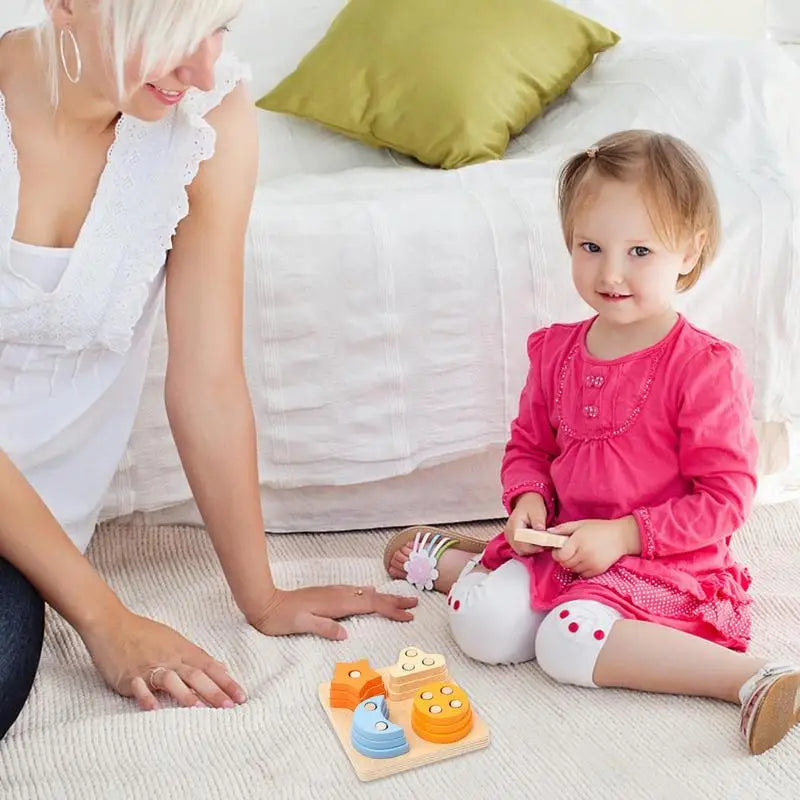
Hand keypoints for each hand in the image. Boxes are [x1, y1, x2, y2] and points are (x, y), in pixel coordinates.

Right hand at [80, 609, 245, 711]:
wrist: (111, 623)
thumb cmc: (144, 633)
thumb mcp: (174, 641)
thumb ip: (197, 657)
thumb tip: (222, 668)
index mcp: (182, 650)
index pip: (210, 666)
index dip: (226, 681)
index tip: (241, 696)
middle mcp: (170, 658)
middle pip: (196, 675)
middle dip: (214, 691)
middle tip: (230, 707)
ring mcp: (149, 667)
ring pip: (171, 680)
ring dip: (185, 695)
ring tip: (198, 709)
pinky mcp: (129, 676)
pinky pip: (139, 687)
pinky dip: (146, 697)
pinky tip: (154, 710)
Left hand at [248, 585, 418, 640]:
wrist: (265, 603)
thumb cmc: (281, 618)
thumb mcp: (301, 625)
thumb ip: (324, 627)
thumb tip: (345, 633)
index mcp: (336, 603)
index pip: (371, 605)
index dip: (391, 610)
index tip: (409, 615)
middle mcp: (338, 594)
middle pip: (373, 596)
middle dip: (394, 600)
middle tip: (414, 603)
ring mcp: (334, 593)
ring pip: (366, 593)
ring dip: (384, 597)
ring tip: (400, 600)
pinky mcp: (329, 595)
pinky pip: (357, 593)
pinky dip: (370, 595)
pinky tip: (371, 595)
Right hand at [504, 492, 548, 555]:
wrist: (526, 503)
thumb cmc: (532, 506)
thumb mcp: (538, 510)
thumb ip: (538, 521)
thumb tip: (540, 530)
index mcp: (514, 524)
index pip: (522, 542)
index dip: (534, 546)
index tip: (546, 544)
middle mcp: (509, 532)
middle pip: (521, 549)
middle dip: (535, 549)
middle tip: (546, 544)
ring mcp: (509, 537)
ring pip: (521, 551)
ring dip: (532, 550)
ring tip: (542, 542)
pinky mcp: (512, 540)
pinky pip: (520, 550)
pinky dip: (529, 549)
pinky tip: (536, 543)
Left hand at [550, 516, 639, 578]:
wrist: (622, 537)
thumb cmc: (599, 529)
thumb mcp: (580, 524)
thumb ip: (563, 528)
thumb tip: (548, 532)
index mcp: (579, 541)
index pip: (560, 555)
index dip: (557, 553)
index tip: (559, 548)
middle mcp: (585, 554)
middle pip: (565, 564)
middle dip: (563, 558)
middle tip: (569, 551)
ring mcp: (592, 564)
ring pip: (573, 570)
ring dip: (572, 564)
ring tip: (578, 554)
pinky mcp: (598, 570)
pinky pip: (582, 574)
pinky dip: (581, 569)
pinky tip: (585, 560)